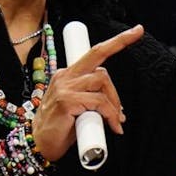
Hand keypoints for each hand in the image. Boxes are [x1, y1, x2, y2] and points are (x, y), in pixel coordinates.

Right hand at [30, 25, 142, 162]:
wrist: (38, 145)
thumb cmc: (59, 129)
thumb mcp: (77, 108)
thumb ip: (93, 99)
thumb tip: (117, 108)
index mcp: (67, 75)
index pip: (94, 52)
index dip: (117, 41)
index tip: (137, 30)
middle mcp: (65, 76)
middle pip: (98, 55)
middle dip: (120, 49)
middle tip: (124, 108)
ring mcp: (64, 87)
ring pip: (101, 80)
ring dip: (114, 103)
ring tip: (115, 122)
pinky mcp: (66, 100)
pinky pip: (98, 102)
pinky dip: (110, 114)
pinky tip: (112, 126)